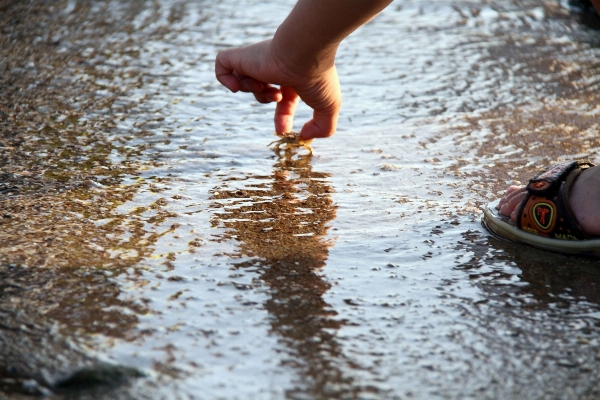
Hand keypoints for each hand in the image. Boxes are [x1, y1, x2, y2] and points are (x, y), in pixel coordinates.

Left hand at [215, 39, 340, 138]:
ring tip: (263, 85)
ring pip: (243, 79)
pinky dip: (224, 78)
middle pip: (262, 88)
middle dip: (265, 101)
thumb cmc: (318, 78)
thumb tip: (304, 136)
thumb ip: (323, 127)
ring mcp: (257, 61)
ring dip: (251, 91)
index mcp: (294, 78)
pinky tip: (238, 84)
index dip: (283, 118)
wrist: (304, 52)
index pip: (284, 99)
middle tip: (274, 105)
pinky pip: (222, 64)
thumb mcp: (329, 108)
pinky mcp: (242, 56)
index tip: (282, 131)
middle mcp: (275, 68)